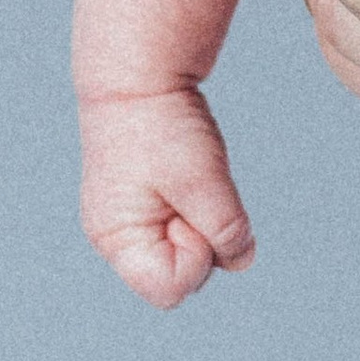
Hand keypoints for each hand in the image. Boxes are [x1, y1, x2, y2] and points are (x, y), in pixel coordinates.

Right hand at [79, 87, 257, 308]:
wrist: (137, 71)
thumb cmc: (162, 124)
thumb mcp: (202, 181)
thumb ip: (225, 230)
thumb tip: (242, 260)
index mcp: (117, 239)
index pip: (170, 289)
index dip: (196, 257)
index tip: (193, 212)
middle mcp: (117, 238)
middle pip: (181, 272)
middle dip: (200, 237)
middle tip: (193, 187)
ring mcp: (129, 219)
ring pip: (186, 246)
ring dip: (201, 217)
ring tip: (189, 175)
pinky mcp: (144, 201)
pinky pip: (184, 221)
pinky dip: (196, 203)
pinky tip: (188, 173)